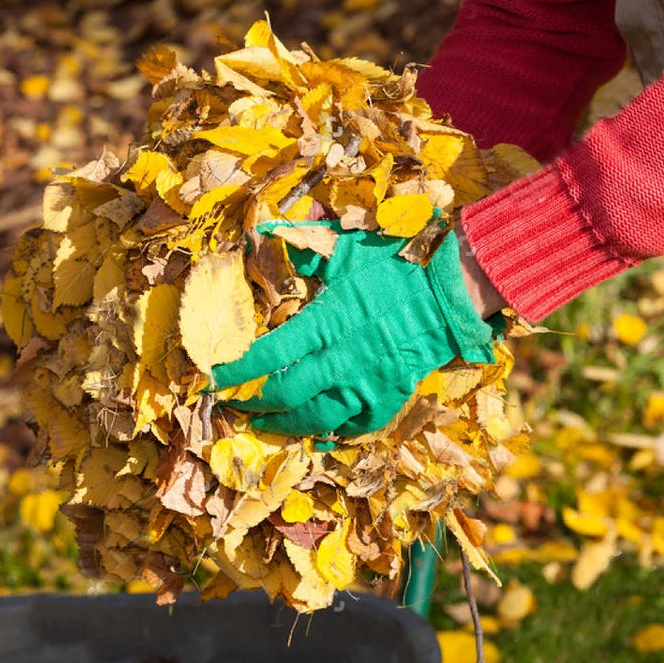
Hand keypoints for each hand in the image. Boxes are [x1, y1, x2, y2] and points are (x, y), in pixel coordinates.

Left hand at [212, 218, 500, 438]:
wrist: (447, 295)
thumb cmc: (394, 269)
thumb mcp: (347, 249)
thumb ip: (303, 245)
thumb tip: (265, 229)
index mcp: (327, 322)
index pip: (270, 354)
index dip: (239, 370)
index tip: (216, 377)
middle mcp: (342, 359)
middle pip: (287, 394)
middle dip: (254, 405)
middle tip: (235, 406)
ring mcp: (366, 384)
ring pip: (316, 419)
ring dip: (285, 425)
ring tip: (265, 424)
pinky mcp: (388, 399)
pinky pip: (354, 428)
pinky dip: (332, 433)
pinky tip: (316, 431)